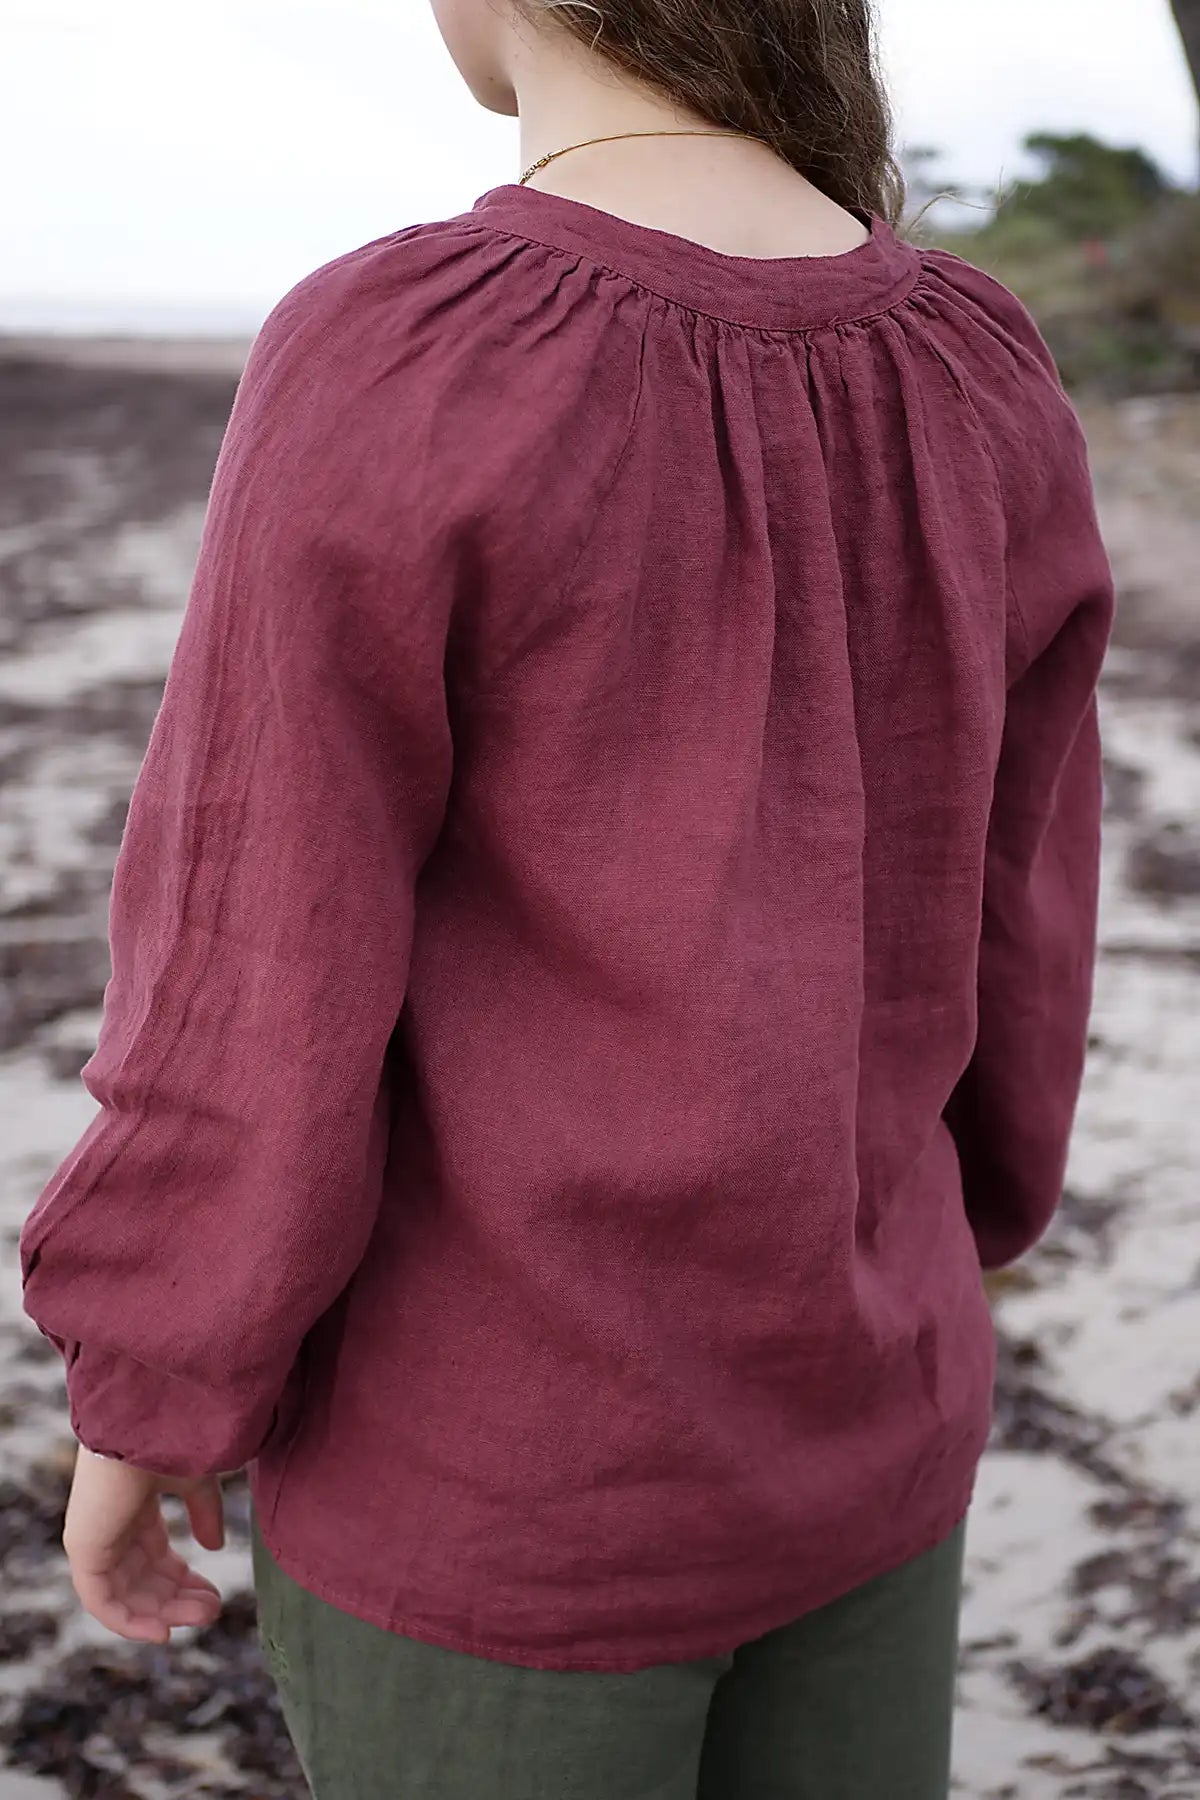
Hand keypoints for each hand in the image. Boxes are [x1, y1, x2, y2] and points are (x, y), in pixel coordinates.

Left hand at [62, 1443, 226, 1642]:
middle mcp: (111, 1528)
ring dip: (163, 1613)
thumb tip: (216, 1547)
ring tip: (201, 1616)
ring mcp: (96, 1540)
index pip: (155, 1559)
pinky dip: (130, 1622)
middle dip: (179, 1600)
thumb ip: (205, 1513)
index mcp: (133, 1510)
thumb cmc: (172, 1440)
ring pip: (126, 1595)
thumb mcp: (196, 1481)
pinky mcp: (85, 1549)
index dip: (184, 1581)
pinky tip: (162, 1631)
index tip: (214, 1595)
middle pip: (142, 1582)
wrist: (147, 1421)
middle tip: (212, 1611)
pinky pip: (102, 1601)